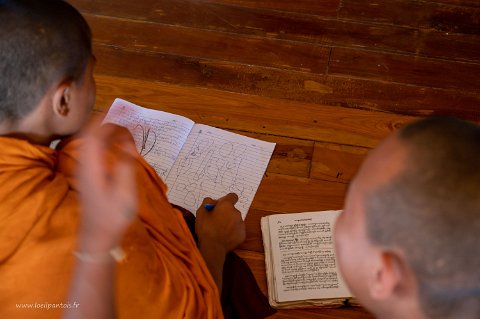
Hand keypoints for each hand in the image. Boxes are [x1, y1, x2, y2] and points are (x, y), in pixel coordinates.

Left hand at [77, 123, 137, 251]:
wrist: (97, 239)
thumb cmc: (113, 217)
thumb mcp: (125, 191)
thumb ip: (126, 163)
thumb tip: (128, 141)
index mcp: (91, 166)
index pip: (94, 134)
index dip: (108, 121)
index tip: (125, 117)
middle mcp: (83, 165)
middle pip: (89, 135)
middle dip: (106, 123)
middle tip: (125, 119)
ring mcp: (83, 172)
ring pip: (89, 143)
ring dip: (104, 132)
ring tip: (122, 129)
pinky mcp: (87, 178)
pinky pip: (92, 151)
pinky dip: (103, 143)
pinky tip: (116, 147)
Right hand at [195, 193, 245, 253]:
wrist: (213, 247)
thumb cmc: (206, 228)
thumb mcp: (201, 212)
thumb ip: (207, 202)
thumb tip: (213, 201)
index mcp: (227, 205)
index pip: (232, 196)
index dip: (226, 200)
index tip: (220, 206)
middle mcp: (237, 213)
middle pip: (232, 210)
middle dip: (226, 213)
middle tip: (216, 221)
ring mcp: (241, 224)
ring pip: (235, 221)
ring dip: (229, 223)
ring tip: (220, 231)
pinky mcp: (242, 235)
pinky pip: (237, 231)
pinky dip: (232, 233)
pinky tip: (224, 237)